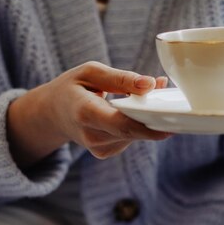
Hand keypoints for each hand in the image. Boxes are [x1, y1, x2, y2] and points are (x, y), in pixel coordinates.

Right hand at [8, 61, 170, 166]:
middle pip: (133, 131)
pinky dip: (138, 124)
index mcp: (85, 112)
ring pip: (135, 134)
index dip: (148, 125)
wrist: (52, 113)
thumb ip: (121, 78)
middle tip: (170, 97)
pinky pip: (131, 137)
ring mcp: (99, 148)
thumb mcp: (91, 72)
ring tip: (145, 97)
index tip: (171, 121)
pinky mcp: (106, 152)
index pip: (121, 123)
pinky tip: (131, 111)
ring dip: (147, 118)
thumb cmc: (72, 87)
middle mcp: (92, 136)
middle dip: (155, 116)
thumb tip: (151, 84)